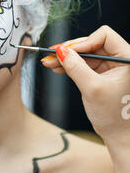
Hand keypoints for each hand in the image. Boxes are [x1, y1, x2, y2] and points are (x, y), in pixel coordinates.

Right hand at [40, 25, 129, 142]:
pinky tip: (58, 67)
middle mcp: (121, 60)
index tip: (69, 51)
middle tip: (53, 54)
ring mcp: (111, 66)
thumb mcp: (92, 88)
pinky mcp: (103, 73)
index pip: (105, 36)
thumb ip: (76, 67)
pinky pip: (85, 63)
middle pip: (92, 43)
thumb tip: (61, 51)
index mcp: (128, 59)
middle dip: (72, 50)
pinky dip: (71, 65)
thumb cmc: (115, 116)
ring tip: (50, 62)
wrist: (120, 136)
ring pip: (86, 53)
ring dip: (68, 57)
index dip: (85, 41)